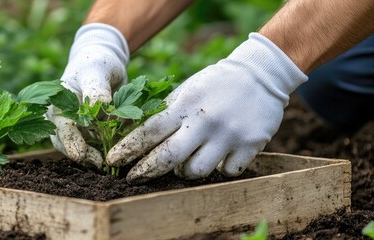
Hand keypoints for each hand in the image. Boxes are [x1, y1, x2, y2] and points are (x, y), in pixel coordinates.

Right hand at [48, 23, 128, 167]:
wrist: (103, 65)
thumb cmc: (95, 63)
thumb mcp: (96, 71)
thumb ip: (96, 88)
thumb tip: (100, 106)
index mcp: (57, 105)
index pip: (61, 128)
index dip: (70, 143)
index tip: (81, 155)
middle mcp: (61, 120)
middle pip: (67, 145)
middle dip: (84, 156)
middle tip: (101, 164)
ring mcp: (75, 129)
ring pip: (81, 150)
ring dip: (96, 157)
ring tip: (111, 161)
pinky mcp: (90, 134)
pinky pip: (97, 147)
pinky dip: (107, 151)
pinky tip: (120, 150)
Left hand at [107, 33, 307, 182]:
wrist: (261, 74)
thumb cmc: (214, 85)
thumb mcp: (186, 90)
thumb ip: (164, 112)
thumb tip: (131, 133)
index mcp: (186, 104)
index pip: (149, 132)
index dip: (128, 149)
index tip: (112, 161)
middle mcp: (206, 121)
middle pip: (169, 157)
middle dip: (146, 171)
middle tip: (133, 178)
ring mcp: (229, 135)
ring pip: (196, 171)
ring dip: (184, 170)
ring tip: (185, 160)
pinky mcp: (251, 145)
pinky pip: (225, 172)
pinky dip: (218, 168)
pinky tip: (217, 156)